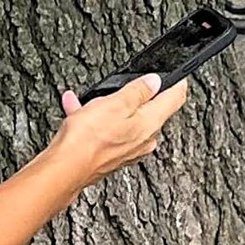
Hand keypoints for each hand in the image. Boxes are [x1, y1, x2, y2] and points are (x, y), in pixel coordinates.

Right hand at [51, 73, 189, 186]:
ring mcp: (129, 150)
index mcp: (151, 123)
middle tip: (128, 85)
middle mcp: (145, 139)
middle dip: (139, 96)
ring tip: (91, 100)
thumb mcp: (116, 103)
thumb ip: (139, 91)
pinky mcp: (113, 156)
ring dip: (110, 107)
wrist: (66, 168)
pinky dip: (95, 121)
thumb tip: (154, 81)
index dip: (177, 83)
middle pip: (151, 111)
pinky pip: (108, 132)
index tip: (177, 76)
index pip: (175, 99)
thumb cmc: (90, 138)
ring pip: (125, 121)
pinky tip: (78, 112)